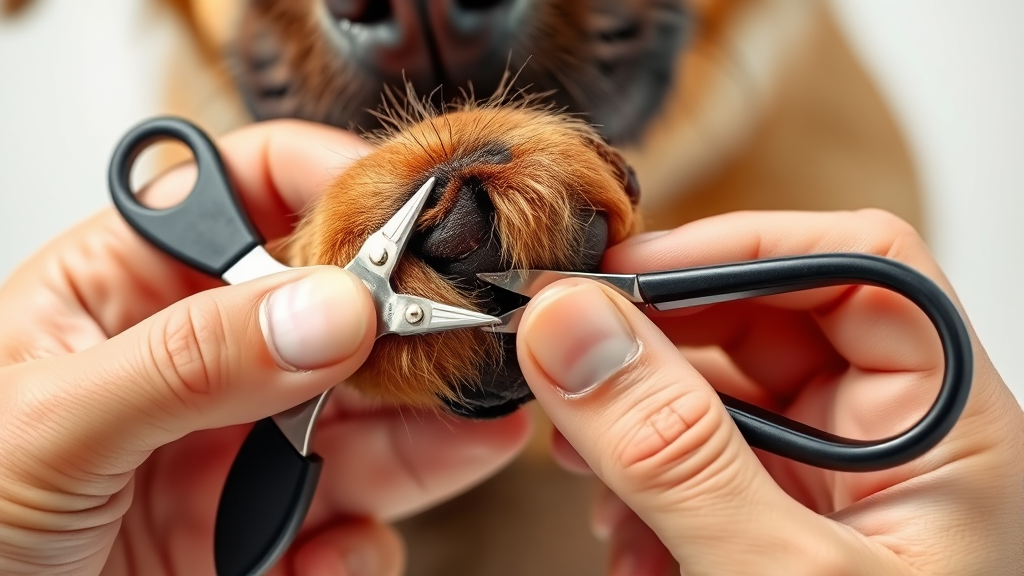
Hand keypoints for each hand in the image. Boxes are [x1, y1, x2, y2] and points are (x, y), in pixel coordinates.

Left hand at [0, 120, 530, 575]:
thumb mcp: (47, 425)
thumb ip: (188, 361)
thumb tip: (324, 309)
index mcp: (124, 289)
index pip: (251, 194)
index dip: (336, 187)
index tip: (410, 216)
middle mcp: (196, 363)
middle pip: (333, 313)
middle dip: (404, 325)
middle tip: (464, 334)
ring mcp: (233, 452)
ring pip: (363, 421)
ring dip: (424, 431)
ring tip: (473, 430)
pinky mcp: (256, 536)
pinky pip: (346, 526)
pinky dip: (359, 548)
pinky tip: (327, 555)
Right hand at [515, 209, 1023, 574]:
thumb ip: (673, 454)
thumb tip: (572, 327)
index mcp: (948, 430)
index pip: (860, 265)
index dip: (743, 245)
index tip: (625, 276)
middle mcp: (891, 444)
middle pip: (768, 324)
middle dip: (660, 347)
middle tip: (568, 370)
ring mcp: (826, 490)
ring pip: (715, 396)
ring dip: (636, 426)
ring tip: (589, 478)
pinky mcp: (772, 530)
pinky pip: (694, 466)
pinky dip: (640, 490)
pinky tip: (622, 543)